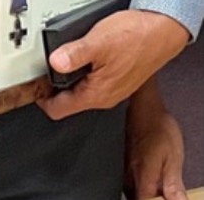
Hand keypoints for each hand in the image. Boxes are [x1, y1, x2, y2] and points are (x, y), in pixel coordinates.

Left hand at [38, 9, 187, 120]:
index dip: (40, 99)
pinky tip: (77, 51)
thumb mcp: (98, 42)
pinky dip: (80, 68)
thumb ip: (74, 54)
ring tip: (55, 55)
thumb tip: (53, 63)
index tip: (29, 85)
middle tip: (37, 65)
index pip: (59, 110)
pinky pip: (91, 77)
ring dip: (65, 74)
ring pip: (79, 87)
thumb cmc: (135, 36)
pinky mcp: (116, 75)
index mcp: (97, 94)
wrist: (161, 29)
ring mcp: (111, 86)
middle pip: (67, 99)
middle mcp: (104, 95)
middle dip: (51, 84)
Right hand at [125, 78, 186, 199]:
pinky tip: (147, 178)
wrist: (143, 104)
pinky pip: (127, 179)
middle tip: (162, 194)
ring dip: (142, 192)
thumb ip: (173, 182)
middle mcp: (129, 172)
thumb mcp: (174, 155)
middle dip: (148, 198)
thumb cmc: (159, 126)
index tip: (164, 199)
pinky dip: (137, 184)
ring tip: (156, 187)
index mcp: (142, 175)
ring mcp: (123, 164)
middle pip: (135, 198)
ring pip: (129, 189)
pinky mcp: (121, 157)